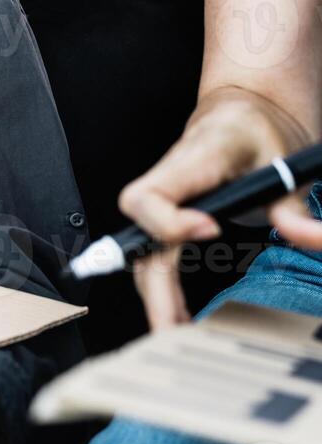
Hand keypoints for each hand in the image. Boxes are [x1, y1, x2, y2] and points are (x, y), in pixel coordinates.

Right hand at [120, 87, 318, 328]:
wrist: (240, 111)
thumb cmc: (253, 127)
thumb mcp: (284, 160)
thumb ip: (293, 205)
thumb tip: (309, 237)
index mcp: (188, 162)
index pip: (149, 196)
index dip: (169, 221)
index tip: (209, 232)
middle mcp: (166, 185)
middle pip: (139, 239)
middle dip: (154, 286)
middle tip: (171, 327)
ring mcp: (164, 204)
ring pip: (143, 254)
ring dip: (155, 295)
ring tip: (175, 332)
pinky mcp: (169, 218)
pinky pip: (156, 255)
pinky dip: (163, 288)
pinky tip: (178, 315)